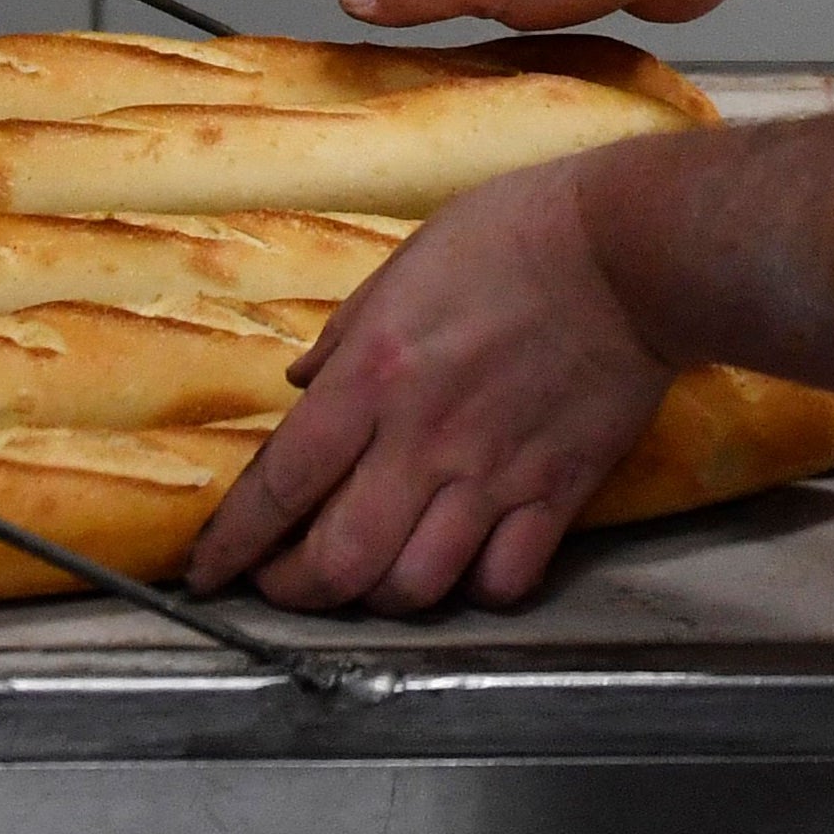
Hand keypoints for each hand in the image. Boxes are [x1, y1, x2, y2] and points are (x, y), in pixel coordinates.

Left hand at [184, 160, 676, 613]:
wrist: (628, 252)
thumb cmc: (512, 236)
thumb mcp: (404, 265)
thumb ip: (346, 335)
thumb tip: (300, 389)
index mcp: (374, 376)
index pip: (281, 482)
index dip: (233, 541)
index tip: (206, 571)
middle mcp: (423, 439)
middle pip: (339, 561)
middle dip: (295, 591)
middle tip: (283, 584)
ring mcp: (493, 475)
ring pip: (415, 587)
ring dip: (378, 598)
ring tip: (368, 580)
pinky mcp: (557, 494)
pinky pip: (502, 581)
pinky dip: (472, 590)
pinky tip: (462, 568)